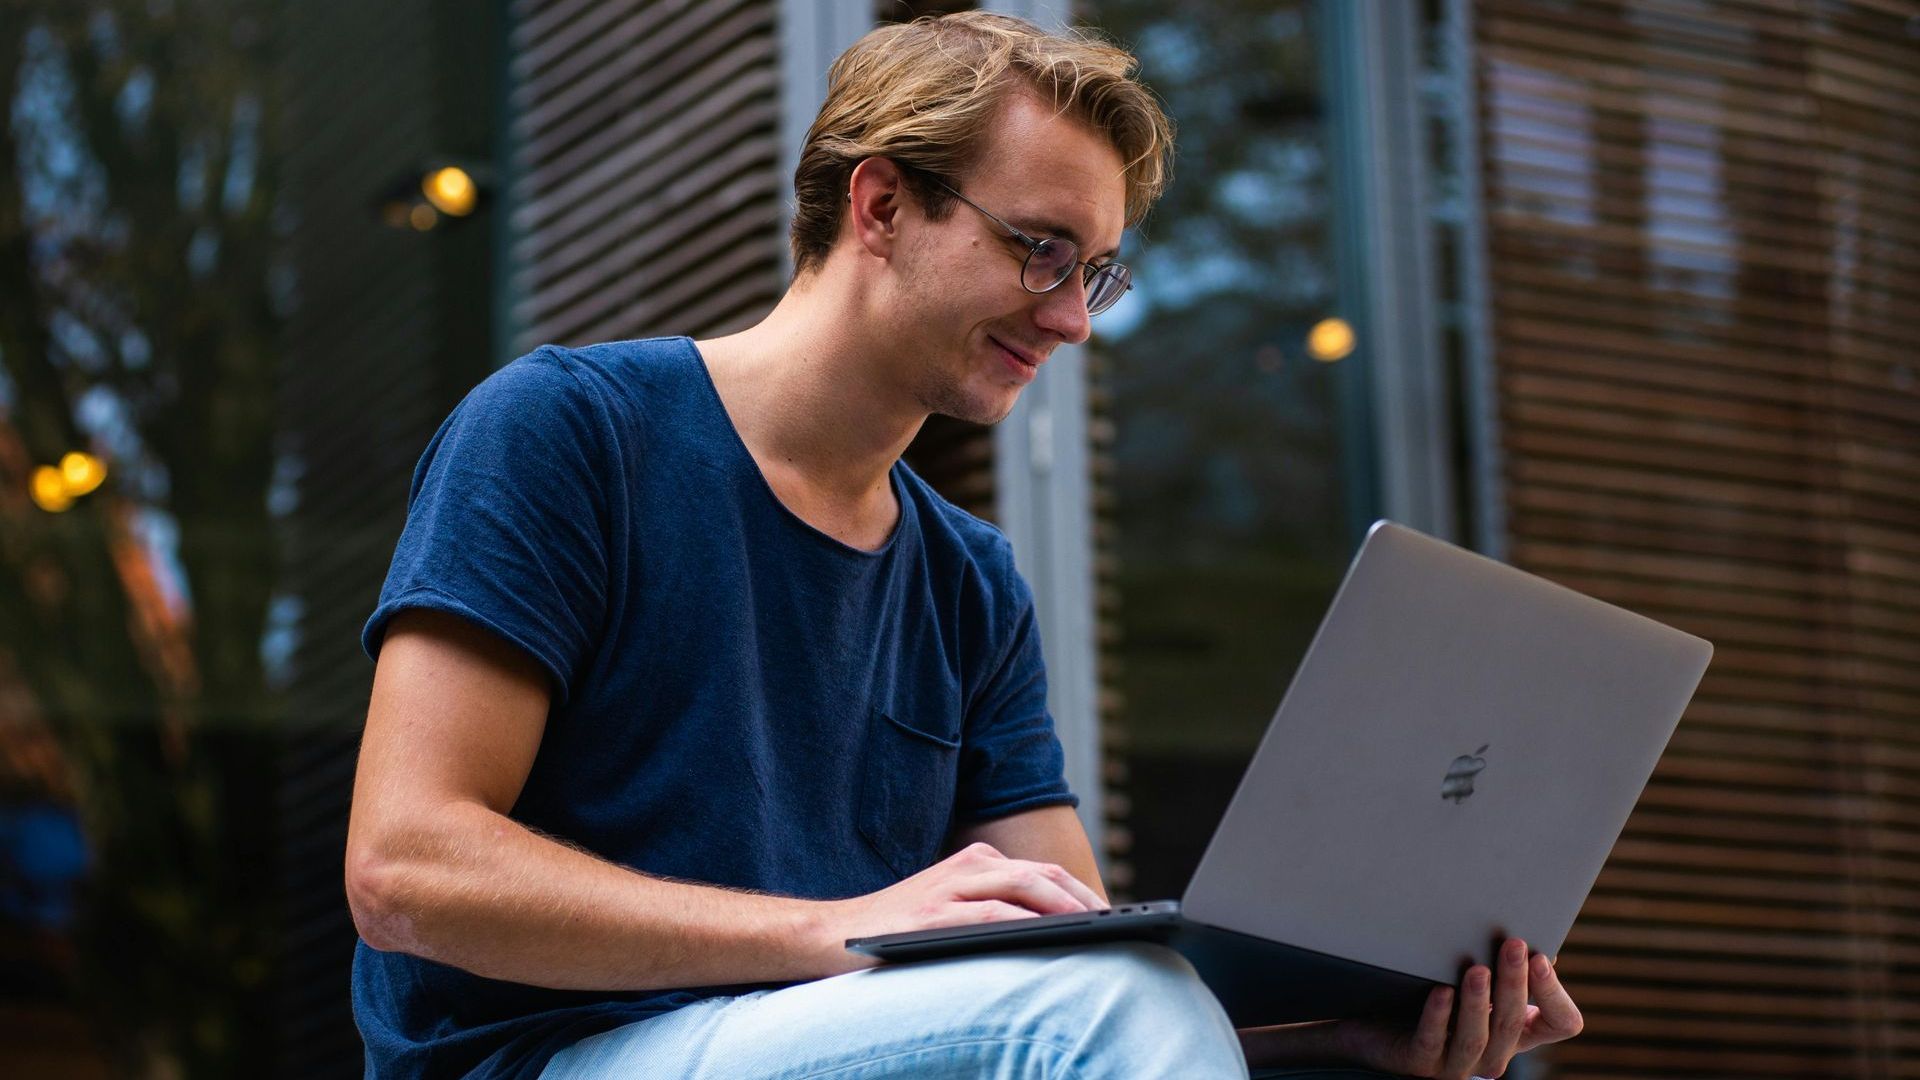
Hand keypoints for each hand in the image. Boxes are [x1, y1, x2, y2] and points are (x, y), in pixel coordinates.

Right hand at [815, 842, 1106, 974]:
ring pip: (1022, 886)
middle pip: (1041, 874)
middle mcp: (967, 867)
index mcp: (976, 862)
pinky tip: (1045, 933)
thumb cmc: (899, 929)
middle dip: (1082, 898)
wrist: (831, 934)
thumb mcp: (951, 908)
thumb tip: (1053, 931)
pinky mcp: (933, 915)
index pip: (1041, 872)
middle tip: (1114, 922)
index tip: (1110, 914)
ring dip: (1062, 905)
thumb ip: (993, 909)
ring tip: (1092, 926)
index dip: (1080, 891)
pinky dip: (1023, 921)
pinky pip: (989, 913)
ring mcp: (949, 888)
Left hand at [1332, 938, 1583, 1078]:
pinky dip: (1438, 1017)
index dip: (1554, 993)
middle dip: (1514, 982)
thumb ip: (1499, 964)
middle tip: (1513, 944)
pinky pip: (1431, 1043)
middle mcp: (1492, 1052)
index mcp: (1514, 1031)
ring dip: (1479, 1002)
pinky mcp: (1419, 1064)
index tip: (1542, 955)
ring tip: (1477, 968)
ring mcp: (1456, 1064)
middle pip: (1513, 1023)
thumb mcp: (1470, 980)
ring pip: (1476, 1037)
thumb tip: (1532, 931)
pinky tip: (1440, 992)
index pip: (1559, 1022)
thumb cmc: (1428, 995)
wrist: (1372, 1025)